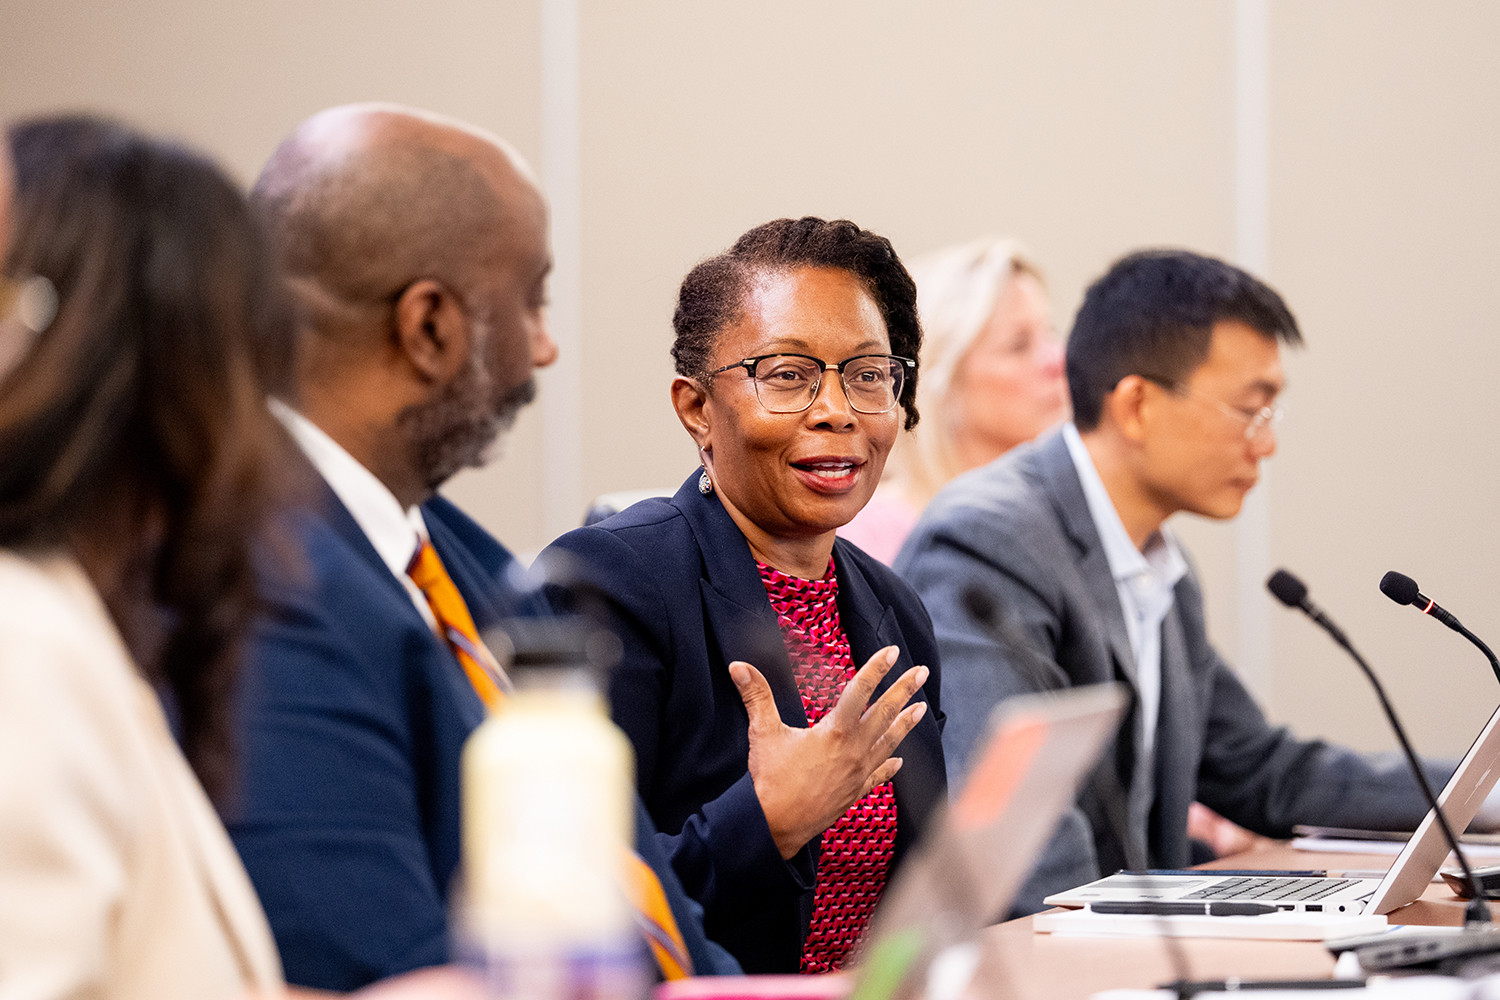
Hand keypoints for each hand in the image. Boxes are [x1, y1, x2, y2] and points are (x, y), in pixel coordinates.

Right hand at [730, 645, 928, 859]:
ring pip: (888, 743)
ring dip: (906, 724)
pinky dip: (890, 766)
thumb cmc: (770, 780)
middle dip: (904, 690)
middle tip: (922, 672)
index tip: (892, 652)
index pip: (860, 691)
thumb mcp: (764, 732)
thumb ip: (756, 696)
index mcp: (835, 732)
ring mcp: (857, 773)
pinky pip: (878, 776)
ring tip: (922, 709)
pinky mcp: (854, 793)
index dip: (877, 669)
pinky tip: (899, 761)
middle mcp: (853, 751)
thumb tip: (739, 667)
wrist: (775, 827)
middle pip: (885, 714)